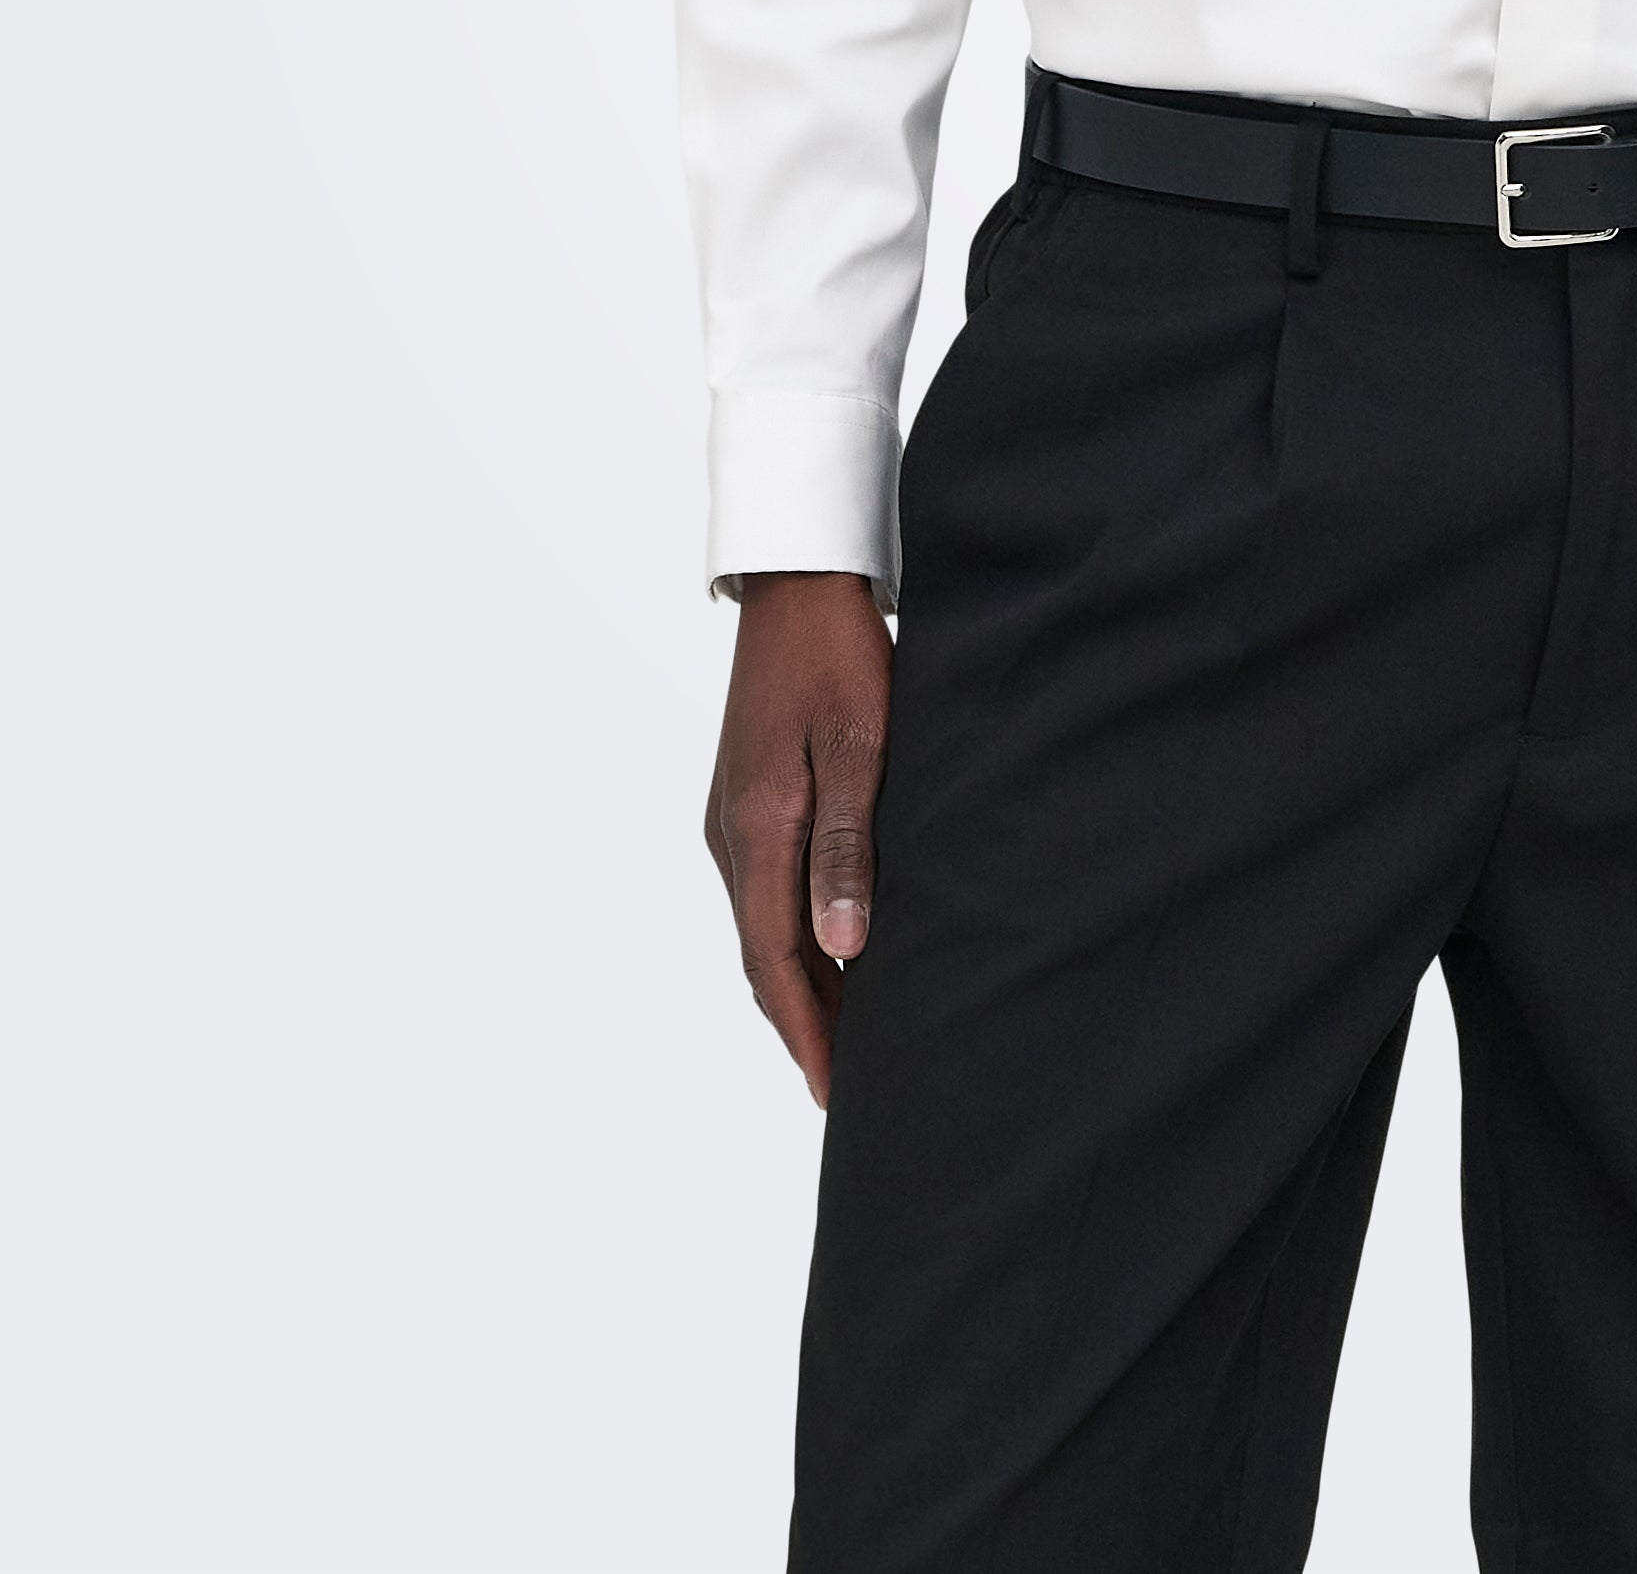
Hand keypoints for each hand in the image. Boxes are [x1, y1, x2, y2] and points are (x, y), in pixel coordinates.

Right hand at [705, 568, 894, 1106]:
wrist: (797, 586)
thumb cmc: (839, 657)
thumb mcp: (862, 747)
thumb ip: (850, 848)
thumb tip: (844, 949)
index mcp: (756, 830)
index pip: (775, 963)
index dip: (806, 1034)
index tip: (834, 1093)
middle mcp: (731, 835)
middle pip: (761, 956)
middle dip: (802, 1023)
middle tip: (849, 1082)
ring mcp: (730, 817)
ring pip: (761, 926)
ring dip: (799, 981)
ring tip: (850, 1031)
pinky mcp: (744, 798)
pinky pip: (763, 890)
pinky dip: (793, 933)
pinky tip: (833, 944)